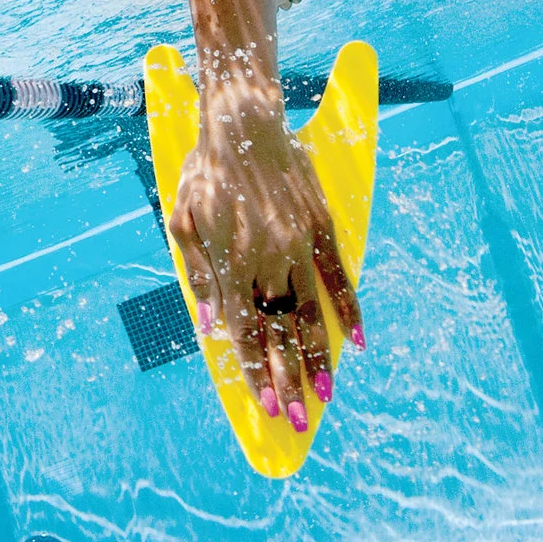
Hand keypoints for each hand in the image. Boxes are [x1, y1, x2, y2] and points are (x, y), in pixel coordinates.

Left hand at [169, 77, 363, 429]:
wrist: (243, 121)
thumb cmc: (204, 172)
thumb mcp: (182, 221)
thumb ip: (197, 276)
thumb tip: (207, 327)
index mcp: (229, 260)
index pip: (242, 330)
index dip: (255, 370)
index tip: (264, 406)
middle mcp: (266, 258)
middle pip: (278, 331)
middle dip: (287, 379)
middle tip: (297, 420)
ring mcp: (297, 243)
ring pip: (310, 312)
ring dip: (319, 356)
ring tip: (325, 393)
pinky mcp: (321, 226)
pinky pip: (339, 276)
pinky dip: (351, 309)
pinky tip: (361, 340)